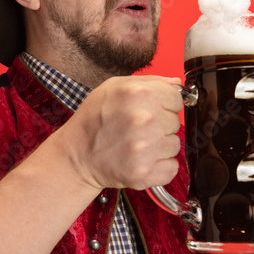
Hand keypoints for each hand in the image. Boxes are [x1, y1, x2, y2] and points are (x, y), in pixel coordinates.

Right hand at [60, 75, 182, 191]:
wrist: (76, 156)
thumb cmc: (93, 120)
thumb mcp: (114, 87)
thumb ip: (150, 81)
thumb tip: (177, 84)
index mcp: (139, 93)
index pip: (177, 100)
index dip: (163, 105)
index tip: (149, 111)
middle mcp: (144, 119)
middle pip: (176, 123)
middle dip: (160, 126)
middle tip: (136, 130)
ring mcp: (145, 148)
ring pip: (174, 145)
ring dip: (159, 147)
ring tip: (136, 145)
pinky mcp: (144, 172)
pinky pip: (171, 168)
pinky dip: (160, 167)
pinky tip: (141, 160)